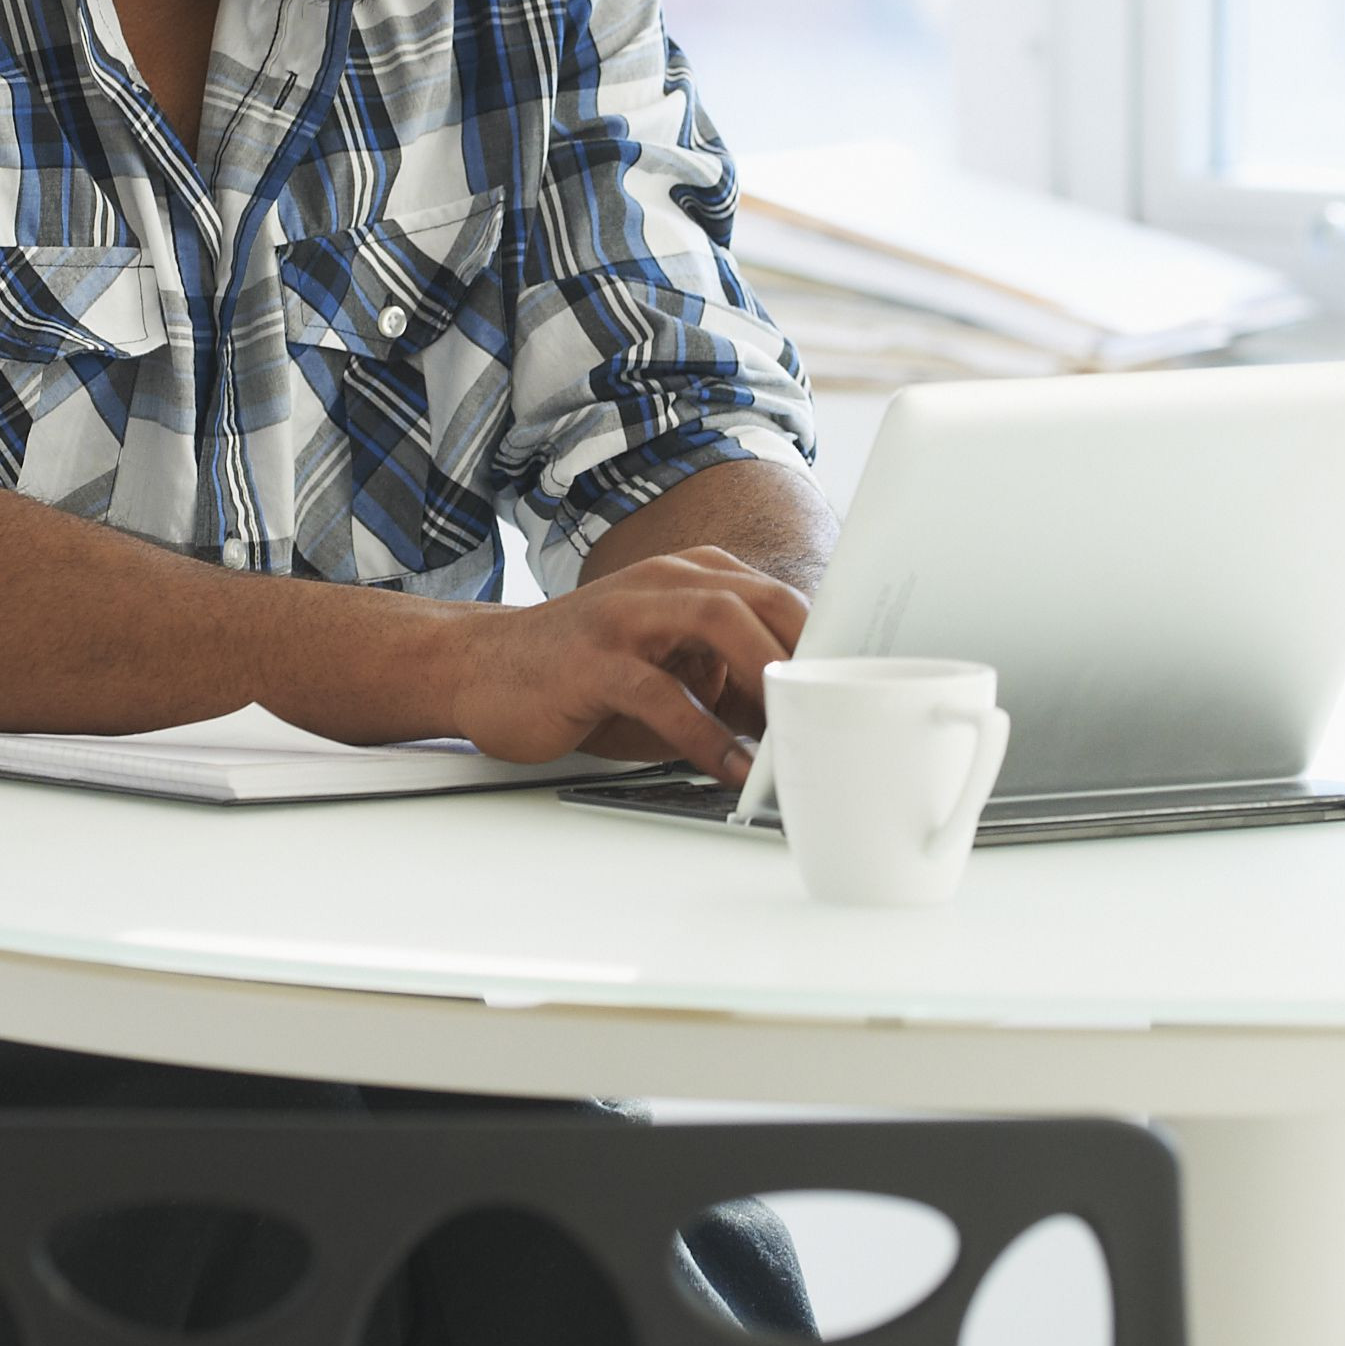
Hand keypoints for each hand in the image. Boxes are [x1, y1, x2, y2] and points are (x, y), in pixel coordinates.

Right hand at [442, 548, 807, 780]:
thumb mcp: (670, 669)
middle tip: (842, 708)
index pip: (778, 597)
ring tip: (800, 728)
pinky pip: (662, 692)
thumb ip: (731, 683)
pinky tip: (730, 769)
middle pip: (760, 599)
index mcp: (692, 576)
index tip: (863, 687)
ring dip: (769, 675)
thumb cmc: (586, 672)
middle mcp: (664, 582)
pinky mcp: (593, 661)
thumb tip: (799, 719)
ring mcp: (627, 616)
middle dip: (810, 652)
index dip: (827, 640)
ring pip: (719, 622)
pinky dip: (705, 734)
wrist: (481, 666)